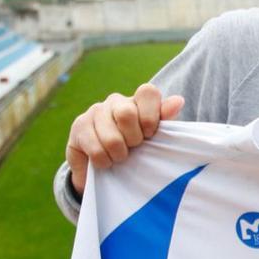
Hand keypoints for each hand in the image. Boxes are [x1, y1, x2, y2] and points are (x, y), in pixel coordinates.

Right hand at [65, 84, 183, 194]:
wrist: (103, 165)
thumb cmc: (135, 149)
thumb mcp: (153, 137)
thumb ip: (165, 119)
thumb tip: (178, 101)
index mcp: (137, 101)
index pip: (148, 92)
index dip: (151, 117)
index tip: (150, 135)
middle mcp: (116, 101)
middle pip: (127, 114)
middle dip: (134, 139)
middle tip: (133, 148)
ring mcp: (95, 111)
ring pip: (111, 137)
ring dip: (119, 155)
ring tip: (120, 157)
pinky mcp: (79, 125)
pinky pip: (96, 150)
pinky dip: (104, 162)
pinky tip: (105, 161)